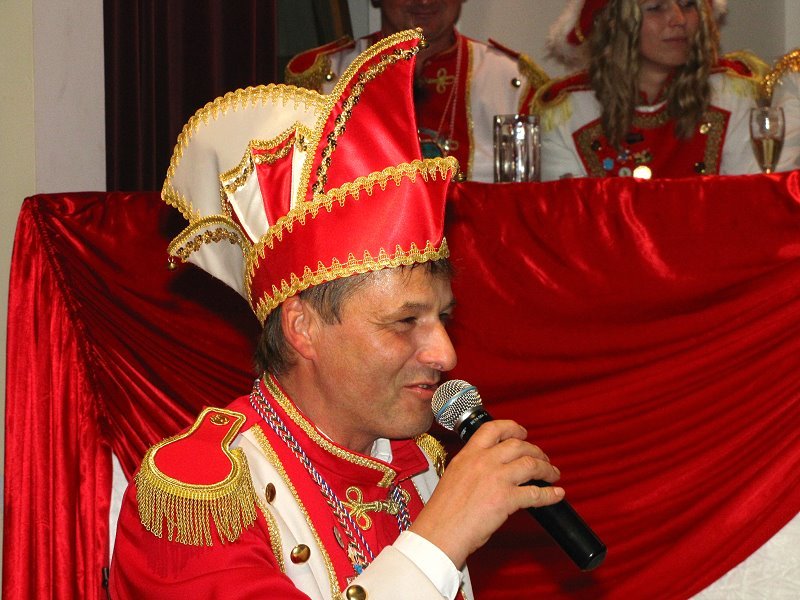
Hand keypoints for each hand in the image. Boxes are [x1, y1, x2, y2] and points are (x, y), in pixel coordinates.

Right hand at [409, 419, 563, 568]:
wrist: (440, 532)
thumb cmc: (444, 511)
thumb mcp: (455, 476)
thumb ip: (473, 467)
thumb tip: (492, 470)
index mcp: (468, 454)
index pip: (493, 429)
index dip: (512, 427)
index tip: (522, 433)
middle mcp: (483, 461)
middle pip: (518, 445)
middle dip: (536, 451)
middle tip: (542, 458)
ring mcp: (496, 478)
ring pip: (531, 465)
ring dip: (547, 469)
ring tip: (553, 474)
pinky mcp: (506, 498)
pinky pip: (536, 493)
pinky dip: (550, 495)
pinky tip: (557, 495)